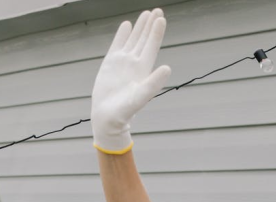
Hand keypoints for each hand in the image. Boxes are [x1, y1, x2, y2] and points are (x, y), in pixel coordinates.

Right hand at [91, 9, 170, 153]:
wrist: (108, 117)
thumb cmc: (125, 112)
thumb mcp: (140, 97)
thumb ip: (154, 83)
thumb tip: (168, 68)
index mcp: (143, 69)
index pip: (151, 46)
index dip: (156, 32)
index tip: (161, 18)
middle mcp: (135, 63)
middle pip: (145, 39)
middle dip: (151, 25)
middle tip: (157, 10)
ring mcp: (122, 62)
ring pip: (133, 39)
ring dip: (140, 27)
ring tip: (146, 13)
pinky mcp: (110, 63)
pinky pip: (117, 45)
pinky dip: (122, 35)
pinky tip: (127, 25)